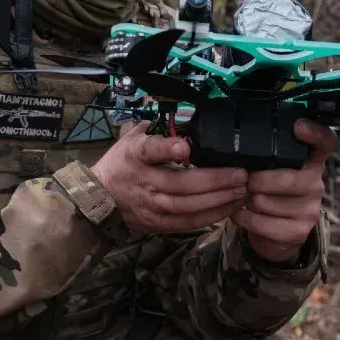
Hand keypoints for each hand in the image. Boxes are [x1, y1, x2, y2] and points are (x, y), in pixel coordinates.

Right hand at [91, 122, 247, 234]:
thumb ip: (157, 130)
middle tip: (241, 175)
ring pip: (188, 206)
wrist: (99, 199)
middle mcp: (144, 181)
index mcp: (135, 155)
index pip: (150, 150)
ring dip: (218, 199)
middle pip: (181, 183)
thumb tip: (186, 116)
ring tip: (241, 191)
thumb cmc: (121, 164)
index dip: (168, 148)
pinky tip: (229, 208)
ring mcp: (151, 205)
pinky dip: (211, 216)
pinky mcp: (158, 224)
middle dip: (215, 180)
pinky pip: (188, 223)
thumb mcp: (131, 140)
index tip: (186, 147)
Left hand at [233, 119, 336, 263]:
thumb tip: (240, 149)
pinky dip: (244, 218)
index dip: (315, 133)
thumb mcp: (273, 169)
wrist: (277, 234)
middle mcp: (316, 183)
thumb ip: (266, 156)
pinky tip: (240, 214)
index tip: (298, 126)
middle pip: (287, 179)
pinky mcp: (300, 231)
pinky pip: (262, 223)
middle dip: (257, 181)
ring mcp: (310, 209)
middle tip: (245, 181)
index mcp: (311, 161)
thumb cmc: (270, 193)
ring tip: (244, 198)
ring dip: (248, 201)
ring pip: (267, 202)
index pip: (326, 142)